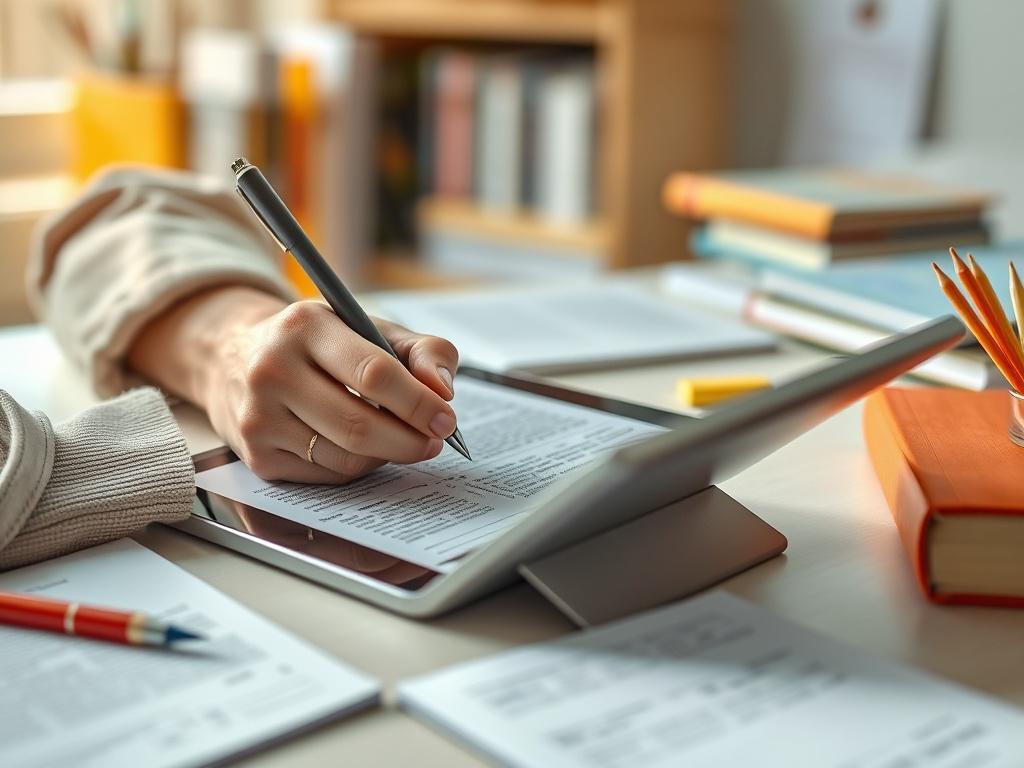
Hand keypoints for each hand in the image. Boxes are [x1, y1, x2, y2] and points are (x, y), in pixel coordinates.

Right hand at [128, 286, 459, 483]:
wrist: (235, 359)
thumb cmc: (318, 345)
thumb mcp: (368, 327)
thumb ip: (422, 350)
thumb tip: (442, 390)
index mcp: (305, 327)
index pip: (373, 373)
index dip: (418, 403)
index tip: (445, 419)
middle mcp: (272, 371)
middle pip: (359, 425)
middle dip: (409, 440)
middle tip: (433, 441)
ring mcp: (259, 418)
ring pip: (346, 458)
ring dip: (386, 455)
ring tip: (400, 439)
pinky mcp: (257, 456)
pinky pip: (327, 477)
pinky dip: (357, 467)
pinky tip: (362, 447)